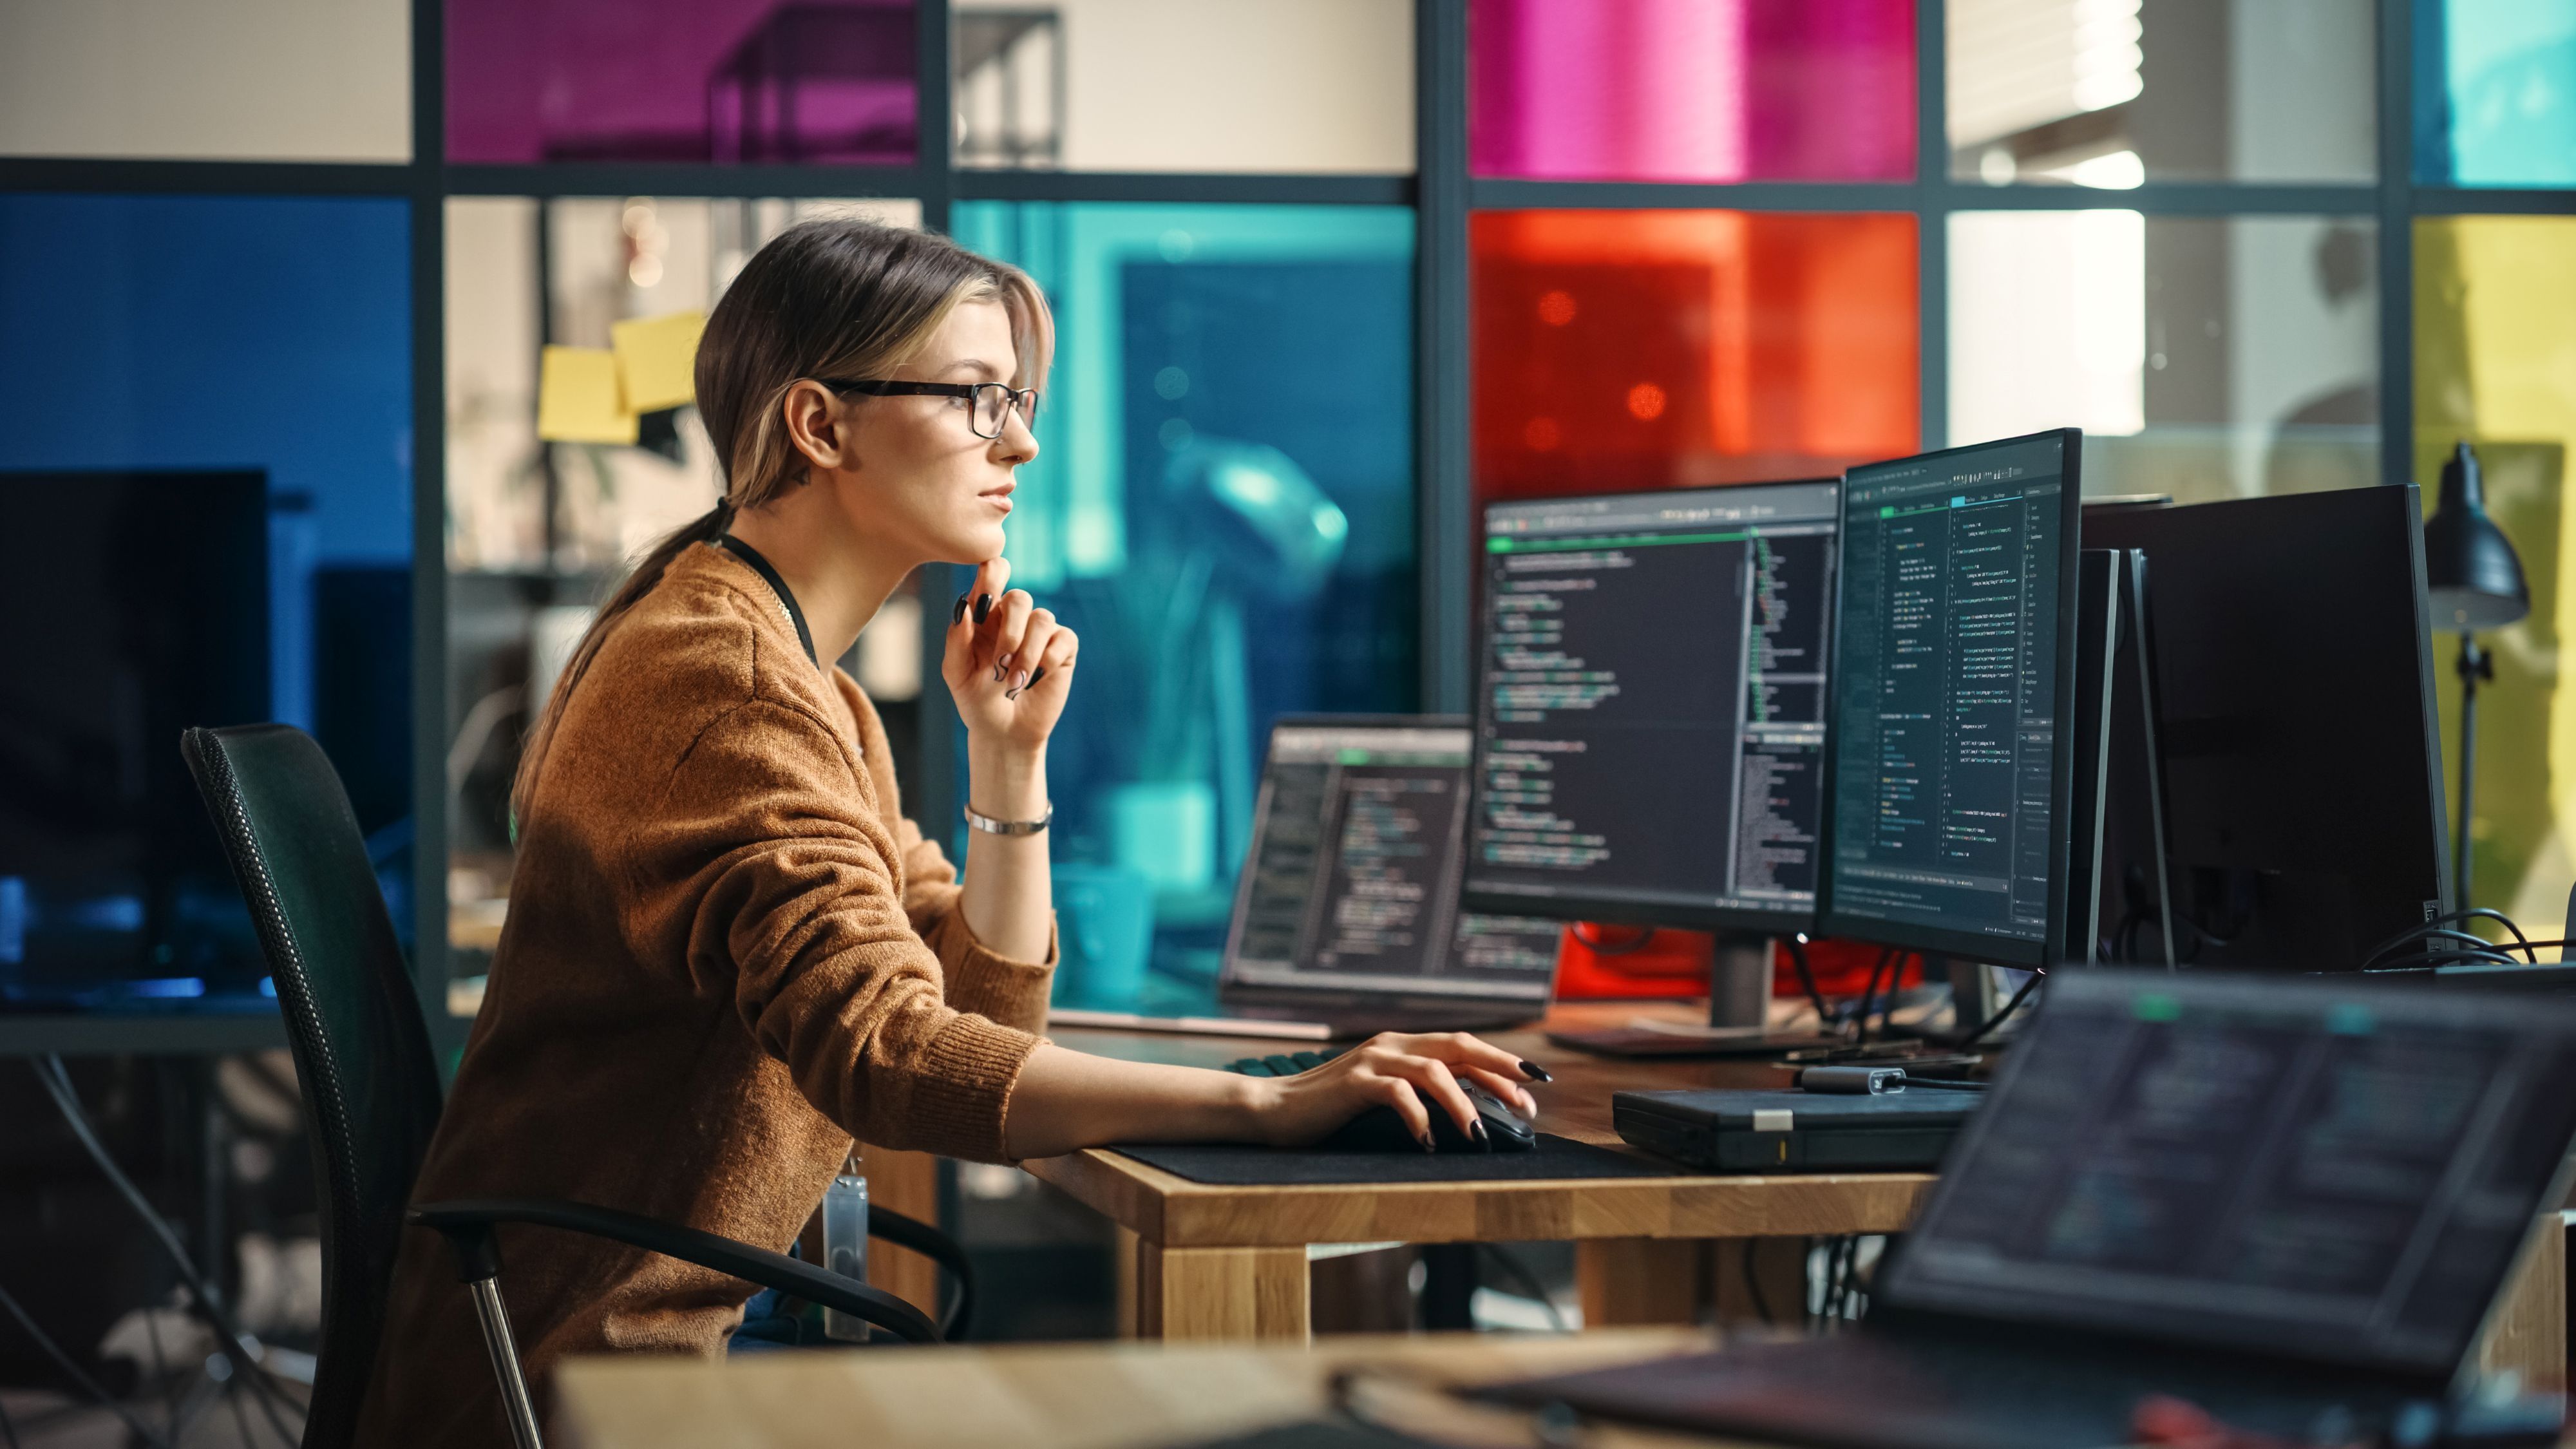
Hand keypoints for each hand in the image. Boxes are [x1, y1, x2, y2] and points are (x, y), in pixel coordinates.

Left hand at [941, 556, 1077, 755]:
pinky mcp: (1063, 648)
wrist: (1004, 733)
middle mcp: (1014, 618)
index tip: (986, 600)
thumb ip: (956, 640)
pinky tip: (1036, 679)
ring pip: (1043, 618)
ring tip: (1016, 682)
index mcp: (985, 614)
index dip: (993, 573)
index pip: (992, 573)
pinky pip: (1063, 638)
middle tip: (1001, 663)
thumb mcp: (957, 674)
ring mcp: (1040, 632)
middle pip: (1020, 597)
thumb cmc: (976, 701)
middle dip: (1010, 631)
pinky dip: (1048, 659)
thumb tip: (965, 607)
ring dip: (1028, 653)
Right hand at [1243, 1033, 1543, 1149]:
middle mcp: (1392, 1044)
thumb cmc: (1330, 1112)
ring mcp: (1372, 1059)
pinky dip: (1419, 1118)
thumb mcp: (1381, 1098)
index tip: (1533, 1088)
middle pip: (1460, 1045)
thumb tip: (1469, 1116)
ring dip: (1464, 1104)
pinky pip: (1398, 1094)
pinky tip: (1429, 1143)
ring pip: (1434, 1071)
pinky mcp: (1354, 1083)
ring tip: (1480, 1136)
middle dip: (1500, 1069)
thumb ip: (1416, 1095)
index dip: (1501, 1064)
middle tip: (1530, 1098)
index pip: (1464, 1046)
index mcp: (1402, 1045)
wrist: (1272, 1109)